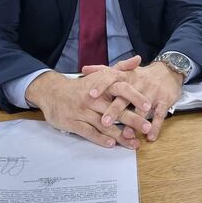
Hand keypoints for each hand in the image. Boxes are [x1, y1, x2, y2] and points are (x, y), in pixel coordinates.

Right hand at [25, 67, 151, 148]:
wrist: (53, 92)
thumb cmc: (83, 85)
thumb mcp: (101, 74)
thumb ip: (121, 68)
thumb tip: (138, 59)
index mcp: (102, 85)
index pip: (122, 89)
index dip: (135, 97)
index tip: (148, 106)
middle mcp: (93, 98)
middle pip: (116, 109)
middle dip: (133, 119)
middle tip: (146, 128)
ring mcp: (82, 111)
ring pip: (104, 124)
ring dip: (120, 135)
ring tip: (134, 143)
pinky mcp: (72, 122)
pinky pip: (88, 132)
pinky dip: (100, 139)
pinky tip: (111, 144)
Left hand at [83, 58, 183, 141]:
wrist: (169, 72)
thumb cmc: (141, 75)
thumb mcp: (124, 71)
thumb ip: (103, 71)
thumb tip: (83, 70)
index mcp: (127, 76)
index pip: (112, 78)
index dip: (102, 86)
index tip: (91, 95)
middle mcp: (139, 84)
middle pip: (125, 97)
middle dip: (114, 110)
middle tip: (104, 122)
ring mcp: (152, 93)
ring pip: (142, 109)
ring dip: (135, 122)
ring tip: (126, 134)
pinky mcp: (164, 101)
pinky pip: (160, 115)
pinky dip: (156, 126)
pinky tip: (150, 137)